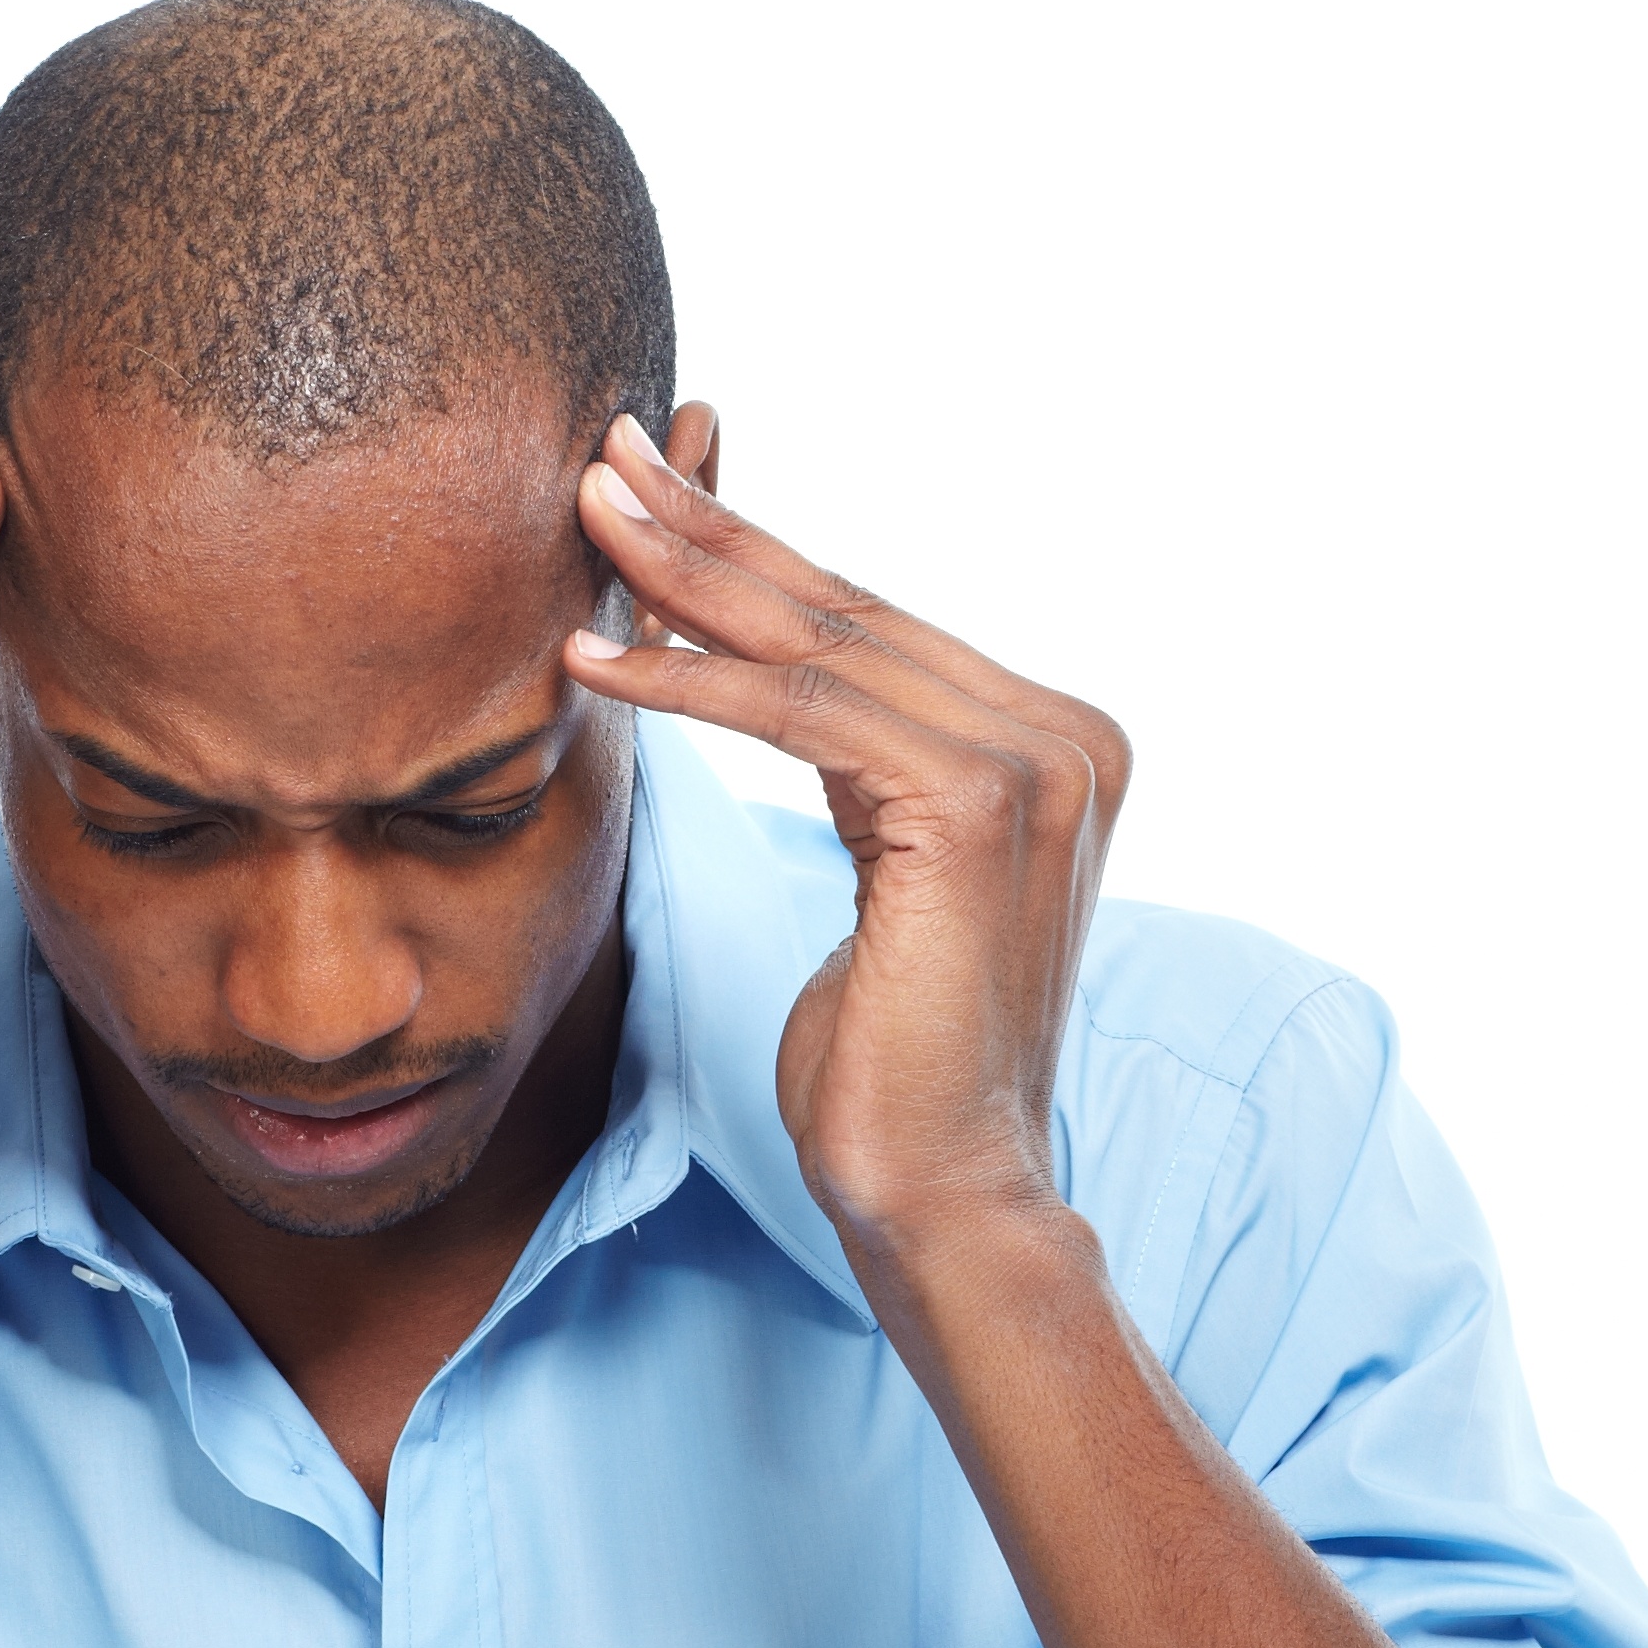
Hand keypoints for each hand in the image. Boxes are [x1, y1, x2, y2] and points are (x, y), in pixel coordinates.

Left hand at [560, 417, 1129, 1273]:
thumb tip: (783, 680)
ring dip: (685, 581)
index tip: (651, 488)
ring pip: (820, 648)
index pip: (872, 626)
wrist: (943, 1195)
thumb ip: (864, 767)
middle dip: (712, 529)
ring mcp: (1035, 765)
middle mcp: (1063, 738)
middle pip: (847, 613)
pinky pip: (800, 716)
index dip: (753, 551)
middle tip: (603, 452)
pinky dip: (688, 682)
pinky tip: (592, 658)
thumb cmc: (888, 1066)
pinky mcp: (976, 808)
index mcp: (1053, 744)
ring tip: (584, 518)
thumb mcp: (876, 875)